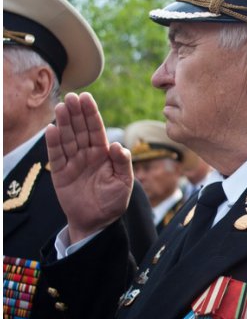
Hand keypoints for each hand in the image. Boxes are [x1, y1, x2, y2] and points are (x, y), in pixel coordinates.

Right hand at [46, 92, 133, 242]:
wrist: (98, 222)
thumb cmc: (114, 201)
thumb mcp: (124, 182)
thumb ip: (122, 163)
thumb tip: (118, 145)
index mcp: (103, 153)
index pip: (97, 129)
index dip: (91, 114)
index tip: (86, 98)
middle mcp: (87, 154)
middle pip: (80, 130)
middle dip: (76, 113)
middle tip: (71, 96)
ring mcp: (72, 163)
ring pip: (67, 139)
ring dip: (64, 123)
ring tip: (60, 107)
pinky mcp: (60, 174)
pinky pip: (56, 157)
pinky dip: (53, 144)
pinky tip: (51, 130)